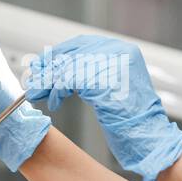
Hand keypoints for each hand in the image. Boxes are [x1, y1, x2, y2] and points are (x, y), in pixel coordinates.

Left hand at [24, 34, 181, 180]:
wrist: (146, 136)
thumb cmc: (129, 118)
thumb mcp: (111, 86)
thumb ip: (90, 72)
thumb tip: (56, 67)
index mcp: (123, 50)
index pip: (82, 44)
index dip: (59, 54)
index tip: (42, 64)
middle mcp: (120, 51)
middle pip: (73, 54)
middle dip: (50, 68)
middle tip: (34, 79)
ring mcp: (114, 64)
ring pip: (69, 67)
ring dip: (50, 82)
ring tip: (38, 93)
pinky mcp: (104, 80)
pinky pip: (70, 80)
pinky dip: (58, 91)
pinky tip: (55, 102)